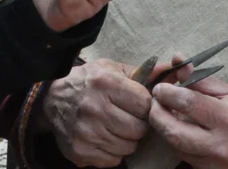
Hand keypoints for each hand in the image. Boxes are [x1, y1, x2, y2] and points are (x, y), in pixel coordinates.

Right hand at [37, 58, 152, 166]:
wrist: (52, 99)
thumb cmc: (89, 82)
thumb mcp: (112, 69)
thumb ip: (143, 72)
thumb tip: (175, 67)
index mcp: (105, 83)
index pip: (144, 104)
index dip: (147, 105)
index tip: (140, 104)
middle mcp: (94, 108)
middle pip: (138, 129)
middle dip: (139, 124)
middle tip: (130, 118)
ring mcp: (85, 132)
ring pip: (128, 147)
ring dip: (128, 139)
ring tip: (118, 127)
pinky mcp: (79, 151)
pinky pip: (113, 160)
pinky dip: (114, 152)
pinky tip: (106, 138)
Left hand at [149, 77, 227, 167]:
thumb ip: (202, 80)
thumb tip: (179, 62)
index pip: (189, 103)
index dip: (169, 92)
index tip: (160, 86)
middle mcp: (221, 145)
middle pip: (174, 131)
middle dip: (157, 114)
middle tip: (154, 100)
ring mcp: (214, 163)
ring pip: (175, 145)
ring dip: (164, 127)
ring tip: (164, 110)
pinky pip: (183, 154)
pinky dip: (175, 139)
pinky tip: (177, 125)